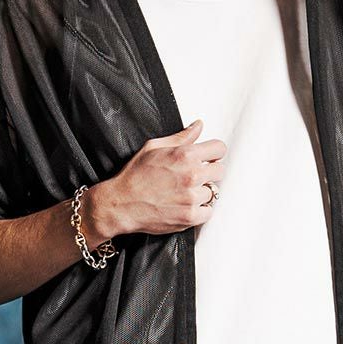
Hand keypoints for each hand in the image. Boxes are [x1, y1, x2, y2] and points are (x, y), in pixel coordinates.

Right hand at [89, 118, 227, 237]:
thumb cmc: (135, 176)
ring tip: (184, 193)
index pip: (219, 149)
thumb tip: (198, 126)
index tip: (208, 159)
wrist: (122, 204)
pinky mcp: (190, 216)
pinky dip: (199, 211)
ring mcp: (192, 197)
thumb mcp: (154, 148)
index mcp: (185, 155)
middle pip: (220, 171)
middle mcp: (192, 175)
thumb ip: (181, 137)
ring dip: (201, 193)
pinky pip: (208, 212)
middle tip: (194, 178)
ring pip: (212, 192)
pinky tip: (185, 206)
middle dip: (209, 173)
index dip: (213, 153)